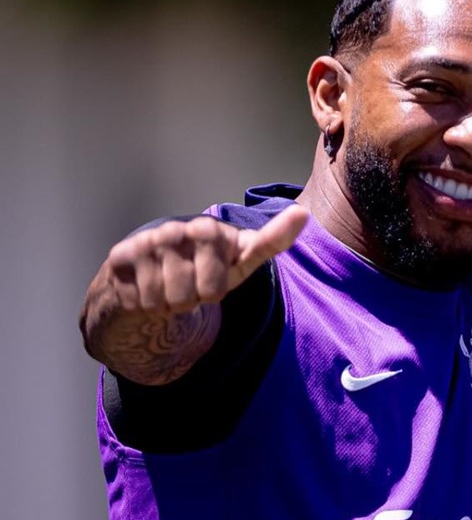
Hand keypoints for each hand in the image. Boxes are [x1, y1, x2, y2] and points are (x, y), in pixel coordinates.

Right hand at [104, 205, 307, 314]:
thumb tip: (302, 213)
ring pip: (172, 300)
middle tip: (190, 287)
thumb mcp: (238, 262)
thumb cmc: (200, 270)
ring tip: (169, 289)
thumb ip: (269, 242)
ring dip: (171, 305)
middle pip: (205, 293)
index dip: (262, 246)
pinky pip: (144, 302)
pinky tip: (146, 290)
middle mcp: (182, 230)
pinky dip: (146, 307)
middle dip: (198, 300)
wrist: (144, 279)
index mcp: (213, 231)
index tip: (300, 216)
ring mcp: (150, 241)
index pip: (243, 250)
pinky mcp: (121, 256)